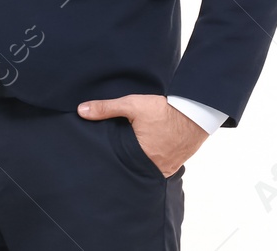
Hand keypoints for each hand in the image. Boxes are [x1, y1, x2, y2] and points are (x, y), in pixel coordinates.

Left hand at [77, 94, 207, 176]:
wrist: (196, 112)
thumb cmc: (164, 110)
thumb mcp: (132, 105)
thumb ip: (106, 108)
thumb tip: (81, 111)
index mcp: (140, 157)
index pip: (118, 165)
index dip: (110, 161)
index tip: (102, 161)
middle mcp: (154, 167)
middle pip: (132, 170)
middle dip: (124, 165)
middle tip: (114, 159)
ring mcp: (166, 168)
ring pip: (146, 171)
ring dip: (139, 164)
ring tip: (129, 158)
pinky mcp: (175, 164)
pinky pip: (159, 169)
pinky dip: (152, 164)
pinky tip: (147, 156)